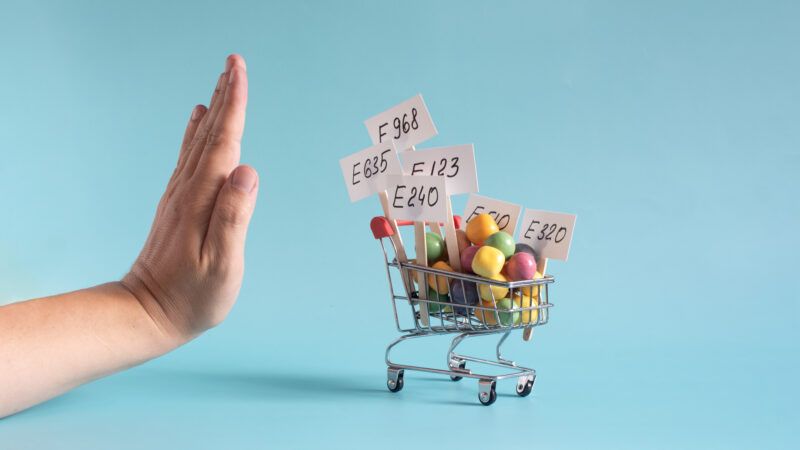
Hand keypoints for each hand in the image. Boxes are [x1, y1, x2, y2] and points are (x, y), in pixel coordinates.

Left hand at [122, 54, 257, 341]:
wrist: (146, 313)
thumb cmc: (191, 297)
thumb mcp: (222, 265)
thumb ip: (234, 217)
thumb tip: (248, 170)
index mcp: (202, 200)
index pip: (223, 144)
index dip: (234, 106)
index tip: (240, 72)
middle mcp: (187, 189)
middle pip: (210, 133)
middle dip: (225, 96)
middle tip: (235, 62)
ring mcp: (180, 194)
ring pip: (199, 140)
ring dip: (214, 108)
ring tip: (224, 81)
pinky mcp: (178, 202)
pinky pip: (189, 155)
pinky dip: (197, 131)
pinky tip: (199, 118)